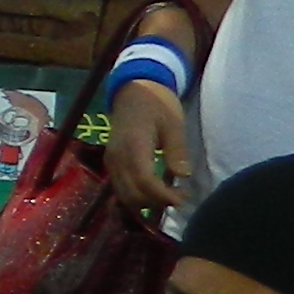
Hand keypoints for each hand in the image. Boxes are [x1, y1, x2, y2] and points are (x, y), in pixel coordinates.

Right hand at [104, 82, 191, 211]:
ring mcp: (111, 161)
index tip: (183, 199)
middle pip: (132, 193)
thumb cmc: (157, 104)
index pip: (145, 181)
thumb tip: (183, 176)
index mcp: (134, 146)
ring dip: (145, 202)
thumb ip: (176, 151)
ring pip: (124, 194)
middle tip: (180, 199)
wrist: (133, 91)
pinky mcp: (110, 163)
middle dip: (156, 202)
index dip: (163, 195)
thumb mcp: (173, 124)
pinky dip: (136, 196)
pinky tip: (153, 192)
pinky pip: (120, 188)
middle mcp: (117, 157)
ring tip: (168, 197)